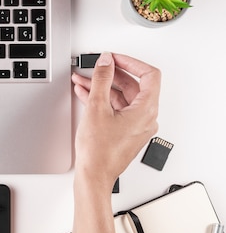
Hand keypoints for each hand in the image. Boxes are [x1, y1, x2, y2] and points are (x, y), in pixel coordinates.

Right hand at [71, 52, 160, 187]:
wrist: (93, 175)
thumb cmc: (99, 151)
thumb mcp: (97, 108)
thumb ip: (102, 80)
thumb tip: (106, 62)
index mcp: (146, 110)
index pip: (148, 75)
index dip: (130, 62)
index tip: (114, 58)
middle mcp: (145, 118)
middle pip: (133, 86)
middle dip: (111, 75)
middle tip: (96, 67)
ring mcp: (135, 126)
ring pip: (121, 98)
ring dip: (102, 87)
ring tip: (84, 80)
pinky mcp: (124, 132)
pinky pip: (116, 109)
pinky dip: (102, 100)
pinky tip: (86, 94)